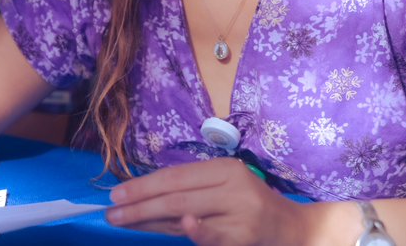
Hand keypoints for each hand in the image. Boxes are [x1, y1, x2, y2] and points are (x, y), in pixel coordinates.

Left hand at [106, 157, 309, 244]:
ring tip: (122, 221)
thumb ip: (190, 193)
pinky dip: (197, 231)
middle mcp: (232, 186)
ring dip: (149, 220)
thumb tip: (140, 197)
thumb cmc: (249, 207)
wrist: (294, 230)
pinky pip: (213, 234)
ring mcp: (241, 212)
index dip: (142, 185)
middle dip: (139, 204)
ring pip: (186, 213)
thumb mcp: (223, 190)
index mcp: (224, 169)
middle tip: (111, 212)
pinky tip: (185, 225)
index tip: (116, 195)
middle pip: (175, 194)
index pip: (174, 176)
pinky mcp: (245, 237)